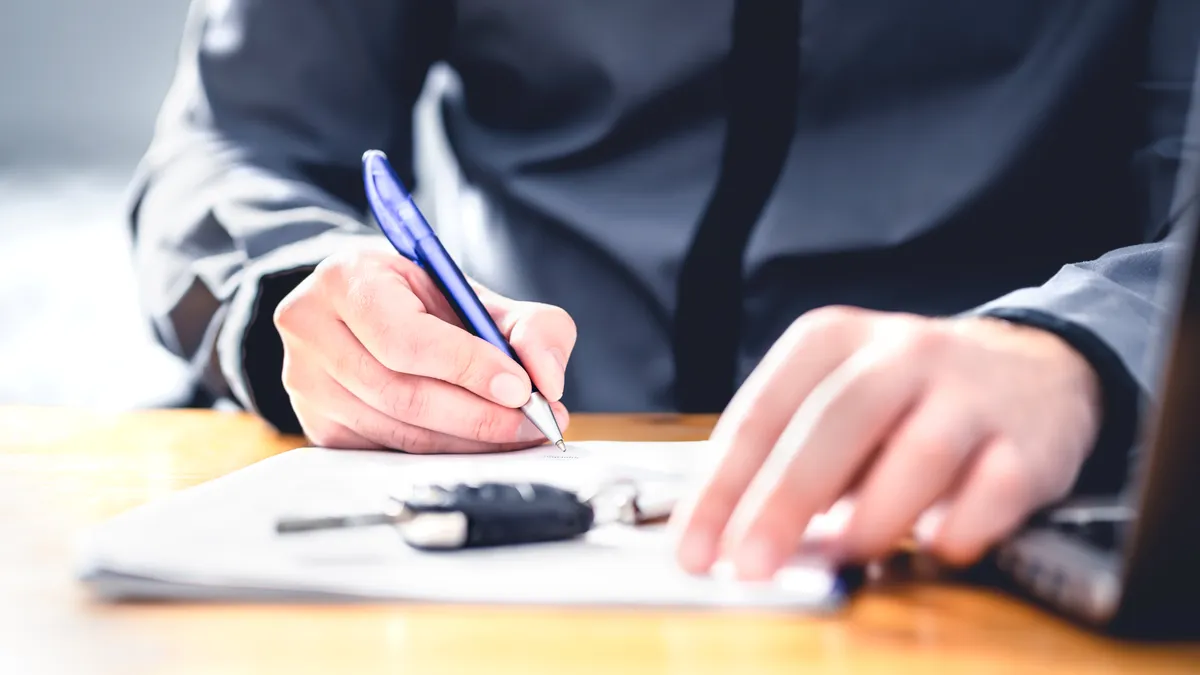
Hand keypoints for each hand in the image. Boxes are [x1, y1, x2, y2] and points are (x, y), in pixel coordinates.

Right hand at [273, 246, 574, 451]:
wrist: (366, 314)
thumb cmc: (424, 302)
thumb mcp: (477, 295)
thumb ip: (530, 325)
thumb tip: (547, 379)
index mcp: (346, 279)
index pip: (404, 337)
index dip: (466, 366)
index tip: (521, 387)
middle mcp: (312, 329)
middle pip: (401, 392)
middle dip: (479, 414)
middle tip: (534, 421)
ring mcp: (307, 384)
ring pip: (398, 431)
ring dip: (468, 441)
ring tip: (519, 433)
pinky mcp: (319, 427)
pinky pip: (389, 452)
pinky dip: (443, 454)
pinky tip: (479, 444)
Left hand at [671, 306, 1102, 578]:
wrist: (1033, 369)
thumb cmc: (905, 400)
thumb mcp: (834, 399)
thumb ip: (785, 457)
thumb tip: (731, 537)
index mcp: (833, 339)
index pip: (764, 411)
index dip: (723, 486)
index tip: (694, 548)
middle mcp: (902, 352)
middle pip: (835, 422)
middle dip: (784, 501)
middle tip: (751, 565)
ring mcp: (972, 392)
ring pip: (919, 454)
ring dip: (873, 519)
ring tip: (845, 554)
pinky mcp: (1032, 441)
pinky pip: (993, 493)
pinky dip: (958, 529)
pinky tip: (933, 545)